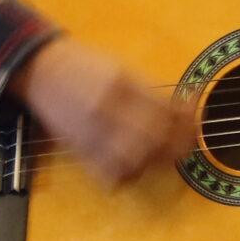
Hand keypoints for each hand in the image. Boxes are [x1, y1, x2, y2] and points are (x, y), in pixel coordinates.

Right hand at [16, 37, 198, 187]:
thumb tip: (182, 109)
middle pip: (153, 138)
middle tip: (189, 145)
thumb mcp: (122, 67)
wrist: (43, 70)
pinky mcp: (81, 149)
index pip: (164, 109)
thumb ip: (149, 89)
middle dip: (178, 145)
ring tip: (168, 157)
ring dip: (156, 163)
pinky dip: (128, 175)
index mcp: (121, 84)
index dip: (186, 119)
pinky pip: (109, 173)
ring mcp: (93, 132)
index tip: (196, 121)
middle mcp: (108, 110)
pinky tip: (138, 167)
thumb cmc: (86, 65)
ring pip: (134, 160)